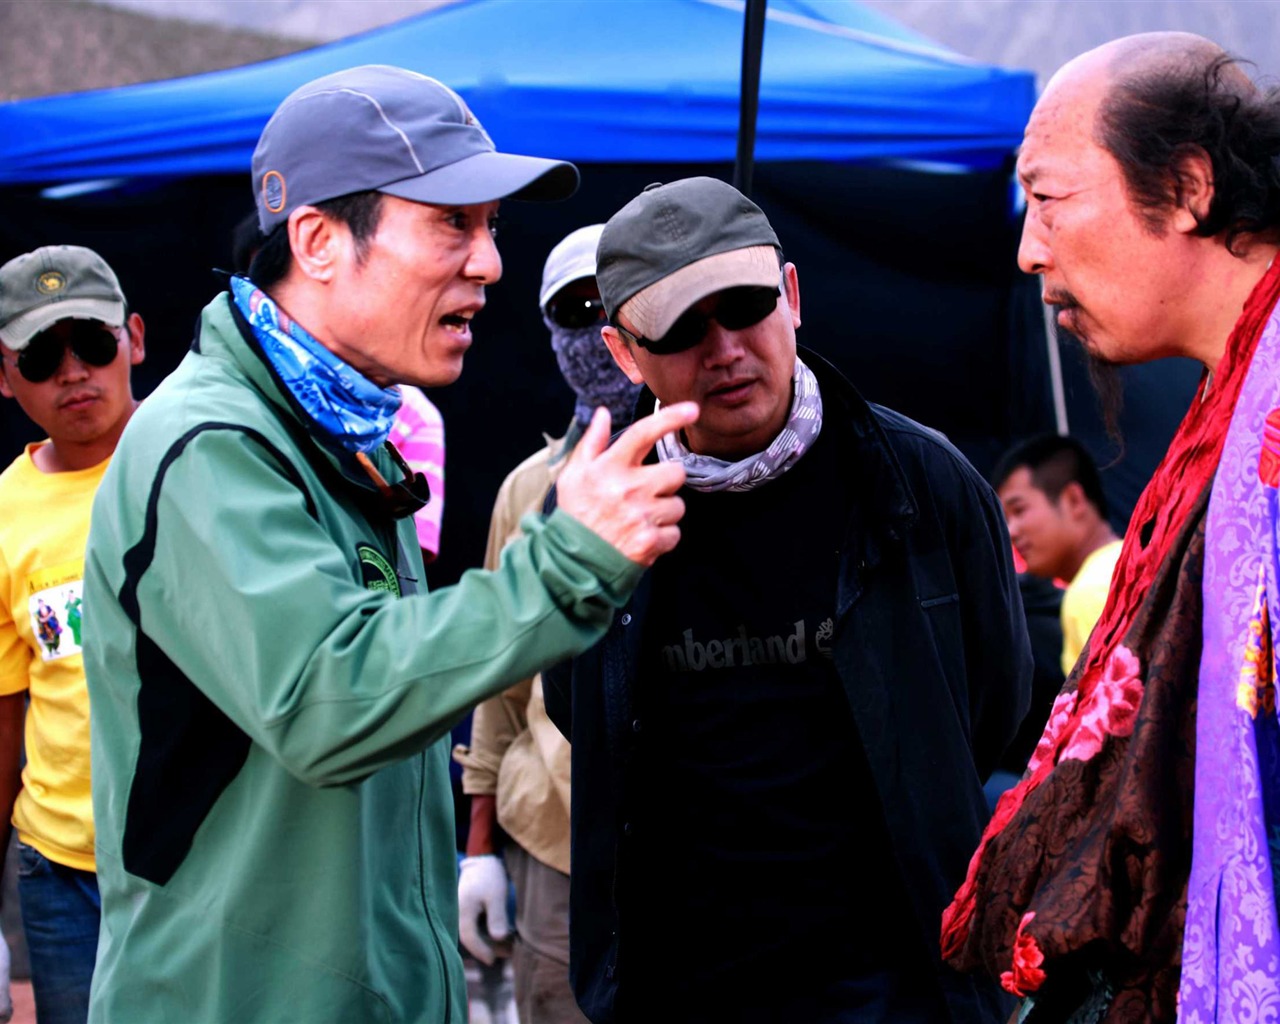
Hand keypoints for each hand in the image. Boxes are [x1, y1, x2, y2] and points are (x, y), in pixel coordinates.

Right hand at [457, 854, 510, 964]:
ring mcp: (458, 913)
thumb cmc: (489, 877)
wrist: (481, 861)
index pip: (469, 938)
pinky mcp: (463, 913)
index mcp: (462, 910)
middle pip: (470, 939)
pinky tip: (502, 934)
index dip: (481, 951)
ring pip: (472, 935)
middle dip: (488, 948)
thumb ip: (497, 917)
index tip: (492, 960)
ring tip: (510, 943)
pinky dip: (485, 933)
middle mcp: (456, 914)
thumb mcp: (496, 895)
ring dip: (488, 941)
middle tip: (509, 951)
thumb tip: (498, 939)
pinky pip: (473, 928)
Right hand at [557, 402, 698, 566]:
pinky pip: (675, 533)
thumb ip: (591, 442)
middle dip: (666, 483)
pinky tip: (642, 536)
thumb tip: (602, 413)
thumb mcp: (574, 475)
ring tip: (640, 519)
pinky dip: (663, 537)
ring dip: (664, 513)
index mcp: (610, 467)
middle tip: (645, 494)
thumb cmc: (576, 515)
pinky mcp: (650, 540)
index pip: (643, 433)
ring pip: (678, 505)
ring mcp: (641, 515)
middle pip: (675, 473)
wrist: (572, 562)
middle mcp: (628, 488)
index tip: (692, 410)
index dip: (670, 418)